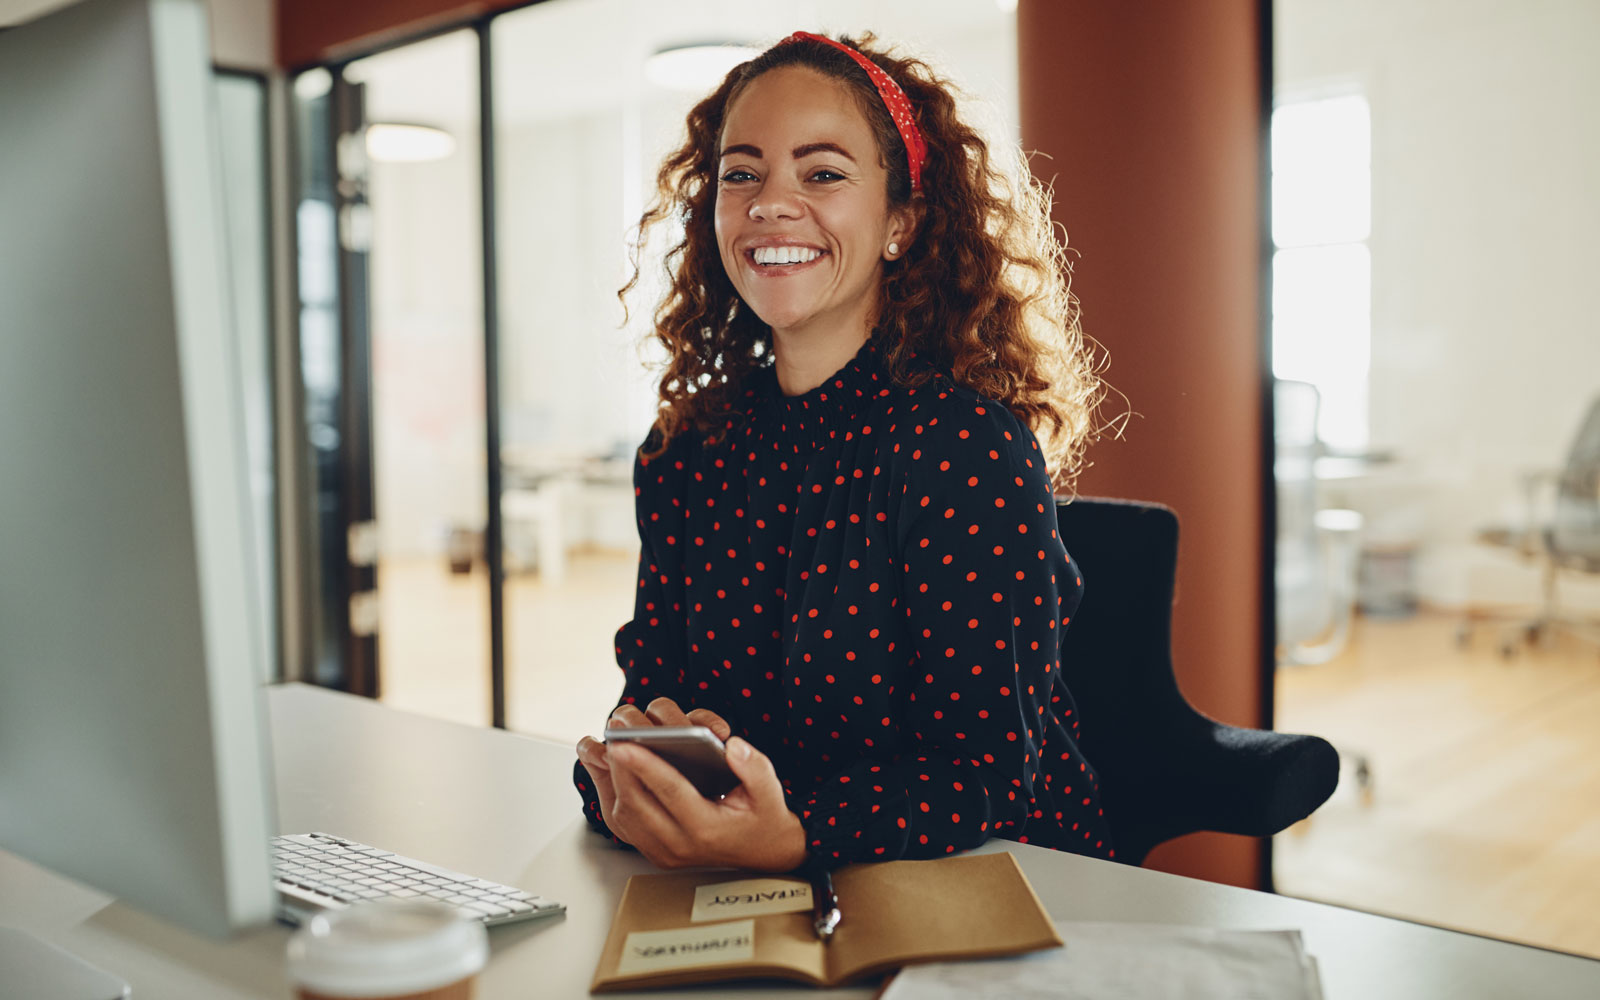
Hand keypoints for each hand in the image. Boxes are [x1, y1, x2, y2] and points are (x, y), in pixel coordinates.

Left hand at [606, 734, 806, 870]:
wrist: (765, 853)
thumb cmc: (763, 816)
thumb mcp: (770, 790)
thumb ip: (754, 767)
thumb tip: (731, 744)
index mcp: (708, 828)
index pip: (671, 792)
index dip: (646, 766)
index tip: (624, 744)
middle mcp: (682, 845)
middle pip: (638, 804)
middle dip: (620, 768)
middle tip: (614, 735)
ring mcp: (665, 852)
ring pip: (625, 817)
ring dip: (613, 781)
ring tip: (610, 746)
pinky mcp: (655, 852)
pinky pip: (624, 825)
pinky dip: (613, 796)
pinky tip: (612, 770)